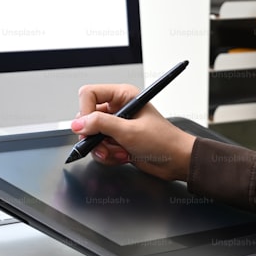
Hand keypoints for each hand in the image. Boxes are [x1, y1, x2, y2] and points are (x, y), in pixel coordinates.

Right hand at [71, 83, 195, 180]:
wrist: (177, 161)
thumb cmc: (164, 141)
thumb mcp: (129, 131)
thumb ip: (101, 125)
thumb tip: (78, 123)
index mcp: (123, 96)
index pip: (90, 94)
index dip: (85, 111)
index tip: (87, 127)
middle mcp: (118, 109)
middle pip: (87, 117)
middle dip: (94, 135)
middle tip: (104, 144)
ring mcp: (117, 126)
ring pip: (92, 136)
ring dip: (103, 149)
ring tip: (119, 152)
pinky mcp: (117, 142)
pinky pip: (99, 148)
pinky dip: (108, 156)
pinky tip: (123, 157)